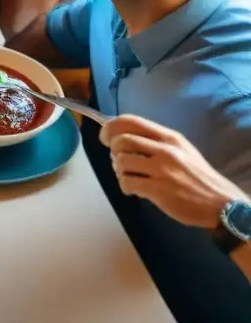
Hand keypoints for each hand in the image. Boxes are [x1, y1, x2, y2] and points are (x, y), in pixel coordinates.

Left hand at [100, 114, 246, 228]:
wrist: (220, 203)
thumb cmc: (197, 175)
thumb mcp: (181, 149)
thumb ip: (156, 141)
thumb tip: (123, 137)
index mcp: (169, 137)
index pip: (130, 121)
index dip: (111, 127)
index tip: (105, 136)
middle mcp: (164, 150)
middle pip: (121, 141)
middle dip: (113, 151)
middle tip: (120, 161)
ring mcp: (161, 170)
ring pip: (121, 162)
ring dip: (119, 170)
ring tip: (129, 176)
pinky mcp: (158, 190)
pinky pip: (127, 183)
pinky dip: (125, 186)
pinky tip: (134, 189)